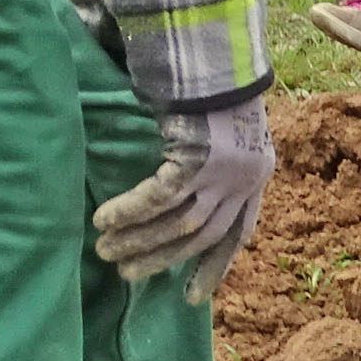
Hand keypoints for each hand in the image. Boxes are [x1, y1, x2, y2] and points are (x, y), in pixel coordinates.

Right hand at [91, 102, 276, 300]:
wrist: (221, 62)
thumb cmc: (218, 89)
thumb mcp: (232, 133)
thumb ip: (214, 164)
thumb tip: (179, 188)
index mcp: (256, 178)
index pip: (237, 235)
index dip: (214, 267)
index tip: (192, 298)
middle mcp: (243, 182)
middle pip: (200, 236)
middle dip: (161, 259)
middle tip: (128, 275)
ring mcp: (222, 175)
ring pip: (177, 223)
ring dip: (139, 240)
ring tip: (106, 251)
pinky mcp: (197, 162)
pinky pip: (158, 198)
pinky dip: (130, 211)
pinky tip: (105, 220)